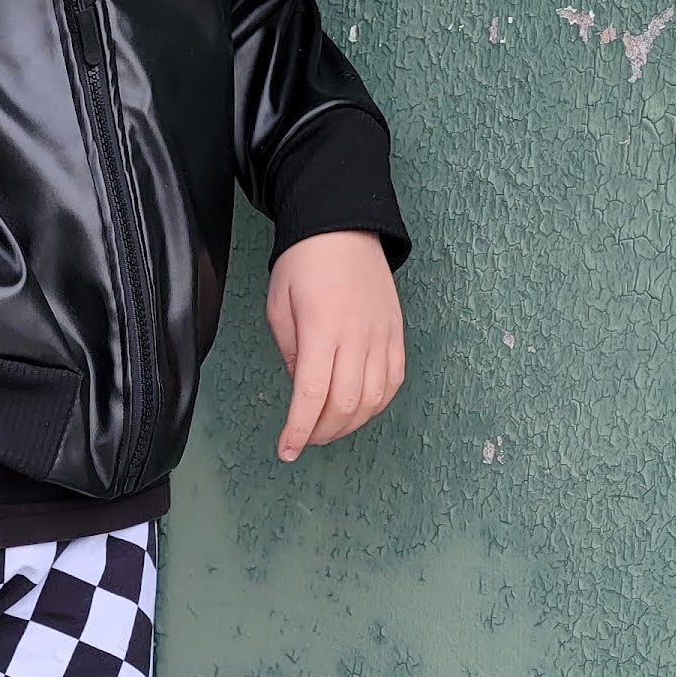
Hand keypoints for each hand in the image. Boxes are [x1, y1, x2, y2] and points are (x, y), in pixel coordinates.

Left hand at [265, 232, 404, 461]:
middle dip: (322, 432)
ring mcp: (382, 334)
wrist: (343, 226)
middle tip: (304, 439)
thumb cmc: (304, 261)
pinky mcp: (397, 333)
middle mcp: (357, 335)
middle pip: (346, 404)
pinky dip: (376, 404)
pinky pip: (393, 381)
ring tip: (328, 427)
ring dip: (350, 423)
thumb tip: (302, 392)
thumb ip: (290, 353)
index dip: (298, 430)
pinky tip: (358, 408)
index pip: (311, 394)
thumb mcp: (279, 306)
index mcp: (321, 327)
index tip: (286, 450)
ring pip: (374, 399)